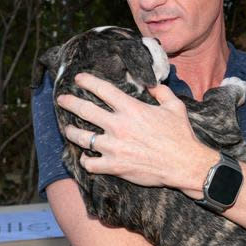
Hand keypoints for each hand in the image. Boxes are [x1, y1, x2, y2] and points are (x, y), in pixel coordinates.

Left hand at [57, 73, 216, 193]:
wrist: (184, 164)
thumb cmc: (181, 135)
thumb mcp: (175, 107)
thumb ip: (162, 93)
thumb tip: (152, 85)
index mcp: (131, 109)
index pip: (102, 90)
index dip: (88, 81)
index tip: (79, 78)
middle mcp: (118, 126)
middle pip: (85, 110)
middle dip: (69, 102)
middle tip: (62, 99)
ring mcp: (114, 147)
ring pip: (82, 137)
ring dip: (72, 132)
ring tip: (68, 129)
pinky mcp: (114, 166)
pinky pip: (90, 164)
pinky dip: (86, 161)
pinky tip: (86, 158)